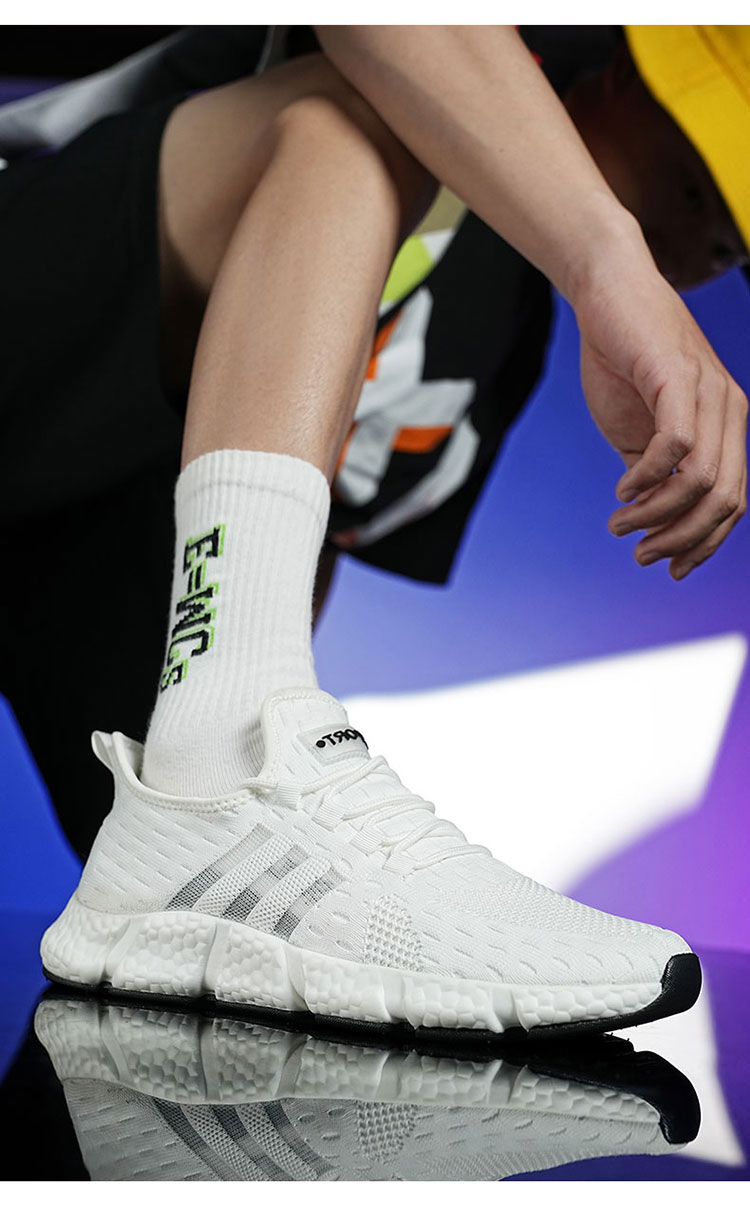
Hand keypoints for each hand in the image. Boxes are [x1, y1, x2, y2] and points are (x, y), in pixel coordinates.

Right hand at [575, 255, 746, 579]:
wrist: (608, 290)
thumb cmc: (623, 358)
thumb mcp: (639, 428)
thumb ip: (652, 470)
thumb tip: (650, 517)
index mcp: (726, 425)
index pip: (733, 502)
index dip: (705, 543)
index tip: (670, 567)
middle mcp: (729, 410)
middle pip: (724, 499)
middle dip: (682, 539)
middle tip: (642, 554)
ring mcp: (708, 392)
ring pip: (702, 479)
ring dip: (657, 515)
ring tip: (621, 525)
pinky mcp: (677, 377)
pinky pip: (675, 444)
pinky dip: (648, 478)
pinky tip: (622, 488)